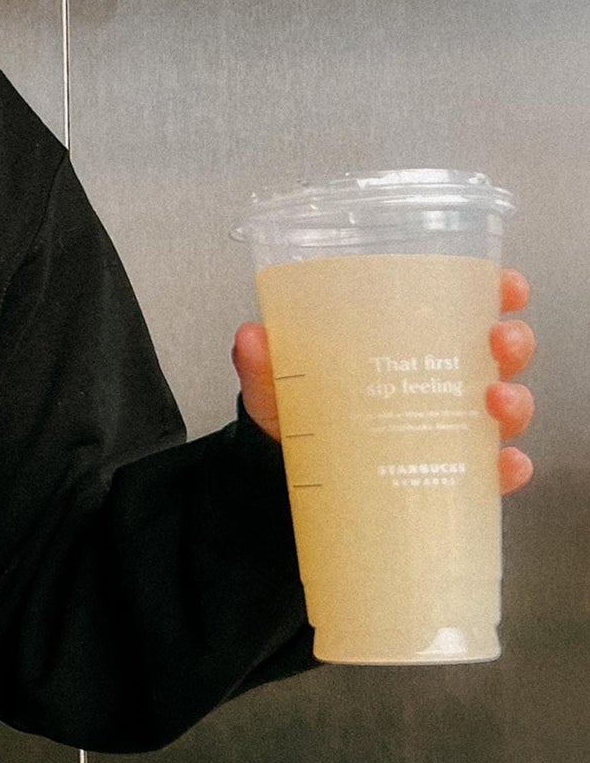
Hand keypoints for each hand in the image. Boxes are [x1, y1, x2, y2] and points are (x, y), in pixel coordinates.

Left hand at [232, 266, 536, 493]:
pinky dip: (504, 470)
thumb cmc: (295, 414)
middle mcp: (441, 382)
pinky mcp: (447, 475)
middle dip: (512, 343)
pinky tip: (501, 466)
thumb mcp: (277, 384)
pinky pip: (490, 473)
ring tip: (493, 400)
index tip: (507, 286)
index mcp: (412, 345)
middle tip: (496, 341)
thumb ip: (263, 363)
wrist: (281, 476)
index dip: (500, 292)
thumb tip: (250, 338)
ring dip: (513, 402)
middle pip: (500, 356)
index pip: (468, 308)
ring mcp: (449, 429)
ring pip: (504, 410)